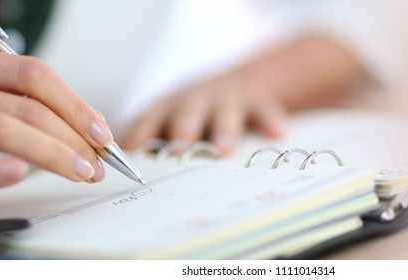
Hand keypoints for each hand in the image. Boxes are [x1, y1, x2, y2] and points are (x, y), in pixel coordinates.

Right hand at [0, 51, 111, 229]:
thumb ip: (25, 109)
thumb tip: (90, 129)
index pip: (32, 74)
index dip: (75, 103)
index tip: (101, 132)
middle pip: (24, 105)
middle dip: (72, 136)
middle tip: (96, 162)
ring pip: (1, 130)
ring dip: (51, 154)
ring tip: (78, 173)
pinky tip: (19, 175)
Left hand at [122, 77, 287, 155]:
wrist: (235, 83)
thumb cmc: (191, 117)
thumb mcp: (167, 124)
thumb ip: (152, 148)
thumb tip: (131, 187)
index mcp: (163, 110)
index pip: (146, 125)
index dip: (140, 143)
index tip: (137, 165)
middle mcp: (191, 102)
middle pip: (184, 117)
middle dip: (181, 137)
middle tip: (178, 157)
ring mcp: (224, 98)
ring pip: (223, 113)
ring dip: (222, 130)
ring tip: (223, 149)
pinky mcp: (253, 99)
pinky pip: (262, 108)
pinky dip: (269, 120)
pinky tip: (277, 134)